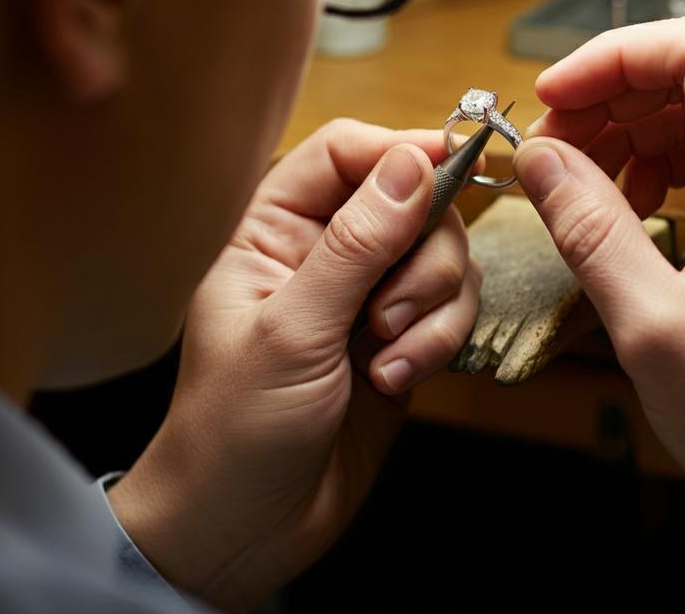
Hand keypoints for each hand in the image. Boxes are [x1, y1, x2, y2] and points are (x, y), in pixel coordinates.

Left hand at [109, 119, 480, 611]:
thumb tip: (410, 163)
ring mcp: (368, 296)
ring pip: (442, 256)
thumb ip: (356, 245)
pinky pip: (451, 309)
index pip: (344, 154)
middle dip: (422, 255)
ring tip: (387, 357)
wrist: (244, 531)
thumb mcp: (292, 331)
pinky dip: (438, 342)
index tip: (450, 164)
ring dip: (432, 306)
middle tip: (390, 313)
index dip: (398, 152)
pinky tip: (395, 379)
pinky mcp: (402, 338)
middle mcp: (327, 252)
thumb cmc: (233, 429)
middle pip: (412, 201)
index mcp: (275, 230)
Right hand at [514, 13, 684, 607]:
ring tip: (585, 175)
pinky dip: (677, 160)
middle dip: (620, 93)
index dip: (613, 58)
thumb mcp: (650, 325)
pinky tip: (634, 198)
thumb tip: (538, 157)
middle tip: (556, 143)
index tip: (554, 95)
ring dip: (644, 126)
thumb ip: (588, 224)